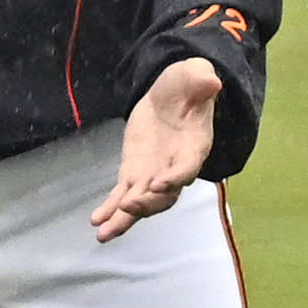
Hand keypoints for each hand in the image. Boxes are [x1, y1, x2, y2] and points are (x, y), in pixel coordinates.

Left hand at [91, 57, 223, 240]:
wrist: (172, 94)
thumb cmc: (188, 84)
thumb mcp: (194, 74)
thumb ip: (201, 79)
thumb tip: (211, 82)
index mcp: (195, 146)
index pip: (188, 167)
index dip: (177, 177)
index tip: (160, 184)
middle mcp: (176, 166)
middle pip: (165, 195)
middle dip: (147, 203)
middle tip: (128, 207)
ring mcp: (154, 172)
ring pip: (141, 201)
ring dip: (124, 218)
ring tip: (104, 233)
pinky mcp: (134, 172)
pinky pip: (122, 194)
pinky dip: (110, 209)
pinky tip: (96, 222)